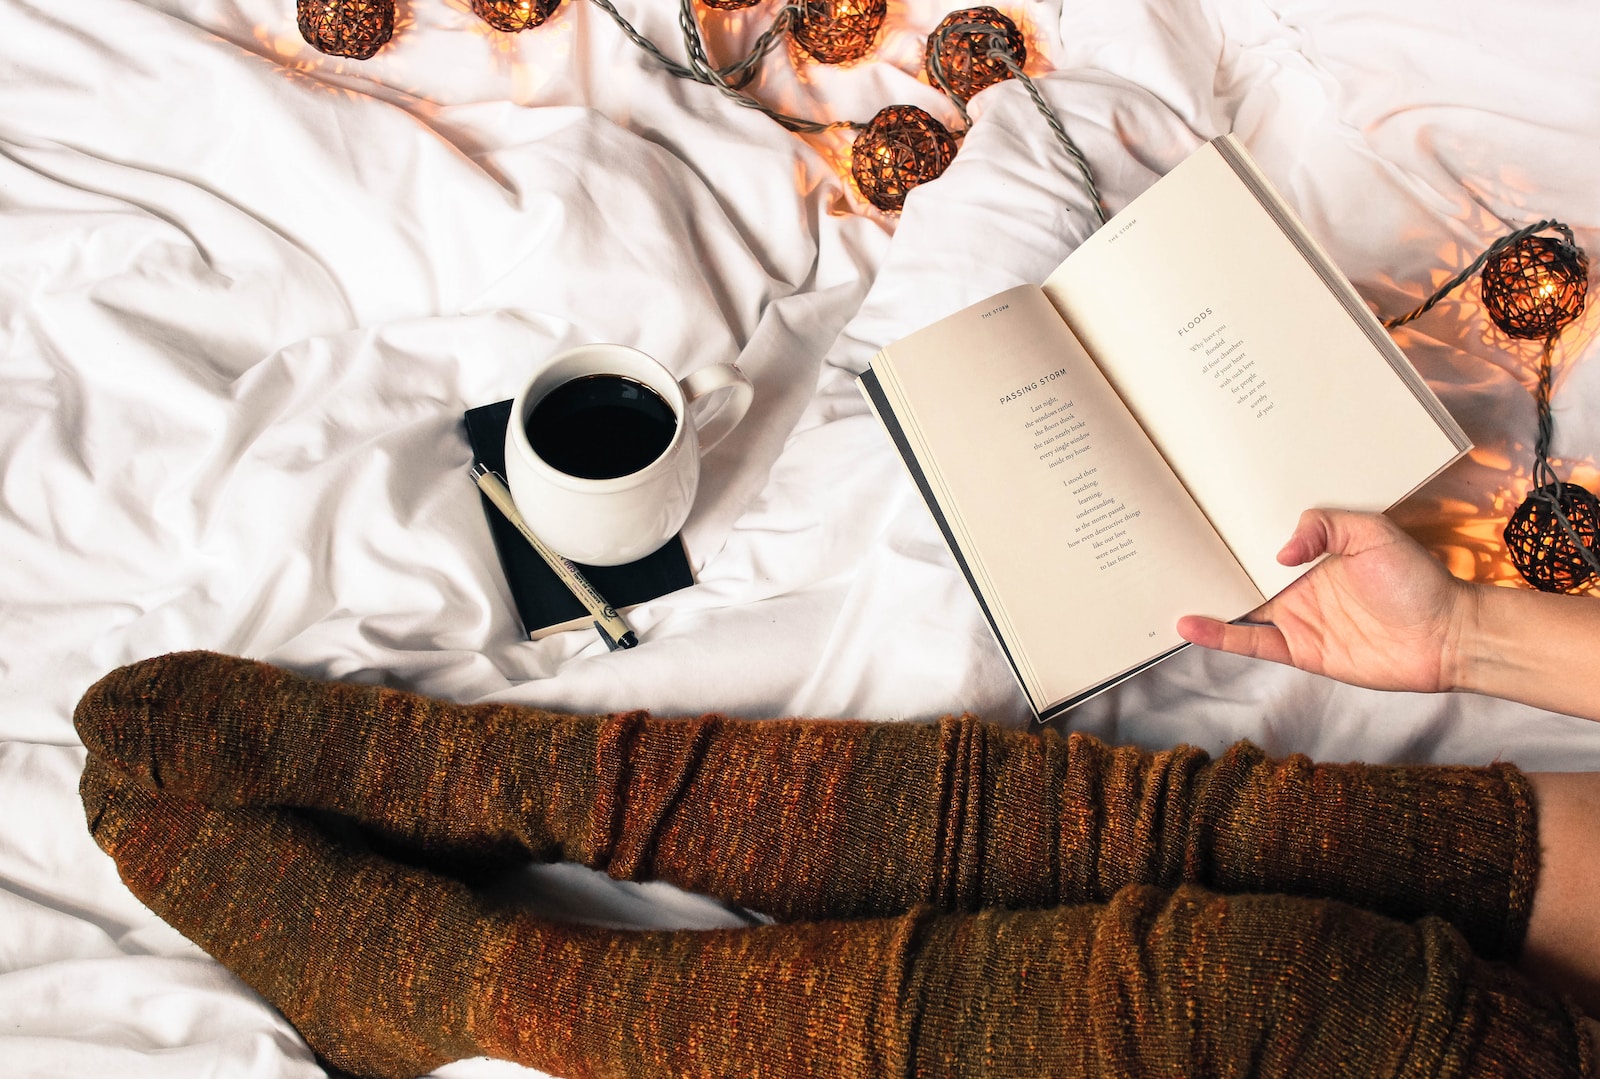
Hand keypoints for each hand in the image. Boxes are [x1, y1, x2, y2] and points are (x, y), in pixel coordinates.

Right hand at [1176, 509, 1471, 693]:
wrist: (1448, 635)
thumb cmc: (1418, 580)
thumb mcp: (1374, 533)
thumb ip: (1326, 527)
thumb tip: (1279, 552)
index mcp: (1313, 555)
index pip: (1261, 543)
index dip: (1230, 534)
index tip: (1198, 520)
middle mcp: (1298, 586)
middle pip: (1242, 574)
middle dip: (1208, 564)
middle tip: (1166, 551)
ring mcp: (1296, 619)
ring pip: (1239, 608)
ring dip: (1205, 600)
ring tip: (1164, 587)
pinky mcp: (1300, 650)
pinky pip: (1252, 642)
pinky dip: (1220, 636)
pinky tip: (1191, 626)